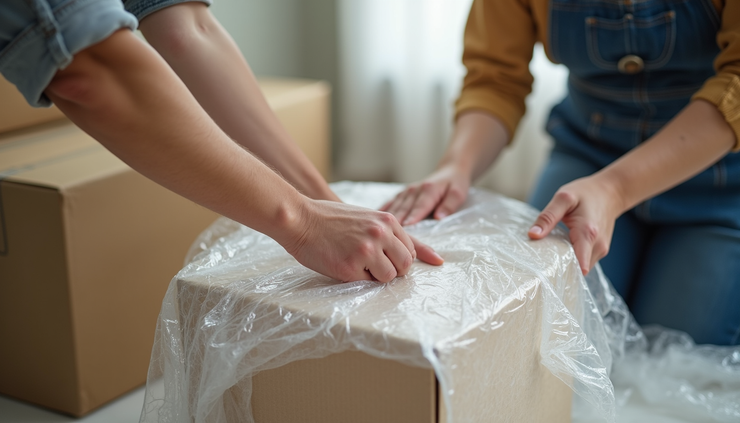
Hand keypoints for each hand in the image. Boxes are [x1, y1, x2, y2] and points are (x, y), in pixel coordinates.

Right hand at [284, 199, 439, 282]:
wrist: (300, 218)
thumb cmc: (328, 218)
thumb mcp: (363, 216)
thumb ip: (383, 231)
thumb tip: (400, 251)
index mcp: (386, 221)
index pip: (412, 245)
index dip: (415, 257)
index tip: (432, 262)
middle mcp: (381, 235)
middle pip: (406, 264)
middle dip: (395, 270)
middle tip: (378, 269)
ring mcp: (367, 252)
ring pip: (389, 276)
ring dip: (377, 277)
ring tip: (358, 266)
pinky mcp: (351, 268)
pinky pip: (367, 283)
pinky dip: (358, 279)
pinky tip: (343, 266)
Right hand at [380, 166, 470, 225]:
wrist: (448, 170)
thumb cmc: (454, 184)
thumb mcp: (458, 193)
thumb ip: (449, 205)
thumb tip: (439, 217)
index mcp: (428, 190)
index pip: (419, 207)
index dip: (412, 217)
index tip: (406, 228)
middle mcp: (413, 191)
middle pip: (403, 210)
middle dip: (396, 224)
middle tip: (388, 238)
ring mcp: (405, 193)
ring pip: (394, 208)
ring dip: (385, 221)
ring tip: (378, 234)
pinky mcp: (400, 195)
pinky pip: (389, 205)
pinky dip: (380, 214)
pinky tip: (371, 223)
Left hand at [527, 176, 624, 274]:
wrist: (610, 192)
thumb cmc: (586, 193)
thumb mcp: (563, 198)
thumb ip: (548, 217)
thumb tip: (533, 235)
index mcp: (587, 233)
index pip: (579, 266)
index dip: (562, 271)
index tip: (545, 272)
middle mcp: (598, 245)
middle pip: (577, 269)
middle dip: (560, 268)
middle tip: (542, 261)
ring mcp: (601, 249)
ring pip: (581, 268)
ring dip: (567, 264)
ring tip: (551, 254)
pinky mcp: (600, 250)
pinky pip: (585, 261)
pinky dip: (573, 259)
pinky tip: (562, 250)